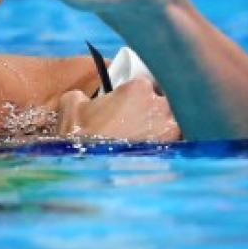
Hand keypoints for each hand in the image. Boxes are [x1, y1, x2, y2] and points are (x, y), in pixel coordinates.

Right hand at [57, 77, 179, 141]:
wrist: (90, 166)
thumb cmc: (80, 132)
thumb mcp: (71, 103)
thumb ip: (82, 94)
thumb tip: (82, 98)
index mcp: (139, 87)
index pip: (146, 82)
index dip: (139, 93)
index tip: (131, 101)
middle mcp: (160, 104)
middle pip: (165, 100)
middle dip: (155, 109)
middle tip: (141, 120)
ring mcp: (170, 128)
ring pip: (174, 122)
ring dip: (165, 127)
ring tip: (149, 137)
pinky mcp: (171, 150)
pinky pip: (176, 143)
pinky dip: (167, 145)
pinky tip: (154, 152)